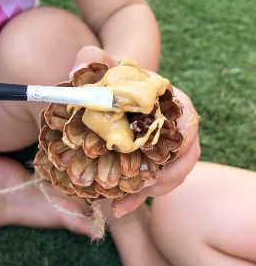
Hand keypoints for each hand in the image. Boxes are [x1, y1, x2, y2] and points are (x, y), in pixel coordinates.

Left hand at [71, 45, 199, 217]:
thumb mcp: (103, 65)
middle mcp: (174, 125)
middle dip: (165, 176)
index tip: (159, 160)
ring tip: (122, 204)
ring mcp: (166, 144)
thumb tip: (77, 70)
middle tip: (138, 190)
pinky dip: (139, 195)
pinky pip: (156, 180)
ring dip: (149, 191)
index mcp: (170, 101)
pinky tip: (118, 206)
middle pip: (185, 155)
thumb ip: (91, 59)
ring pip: (172, 173)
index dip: (180, 143)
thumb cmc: (113, 78)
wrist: (116, 87)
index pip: (188, 122)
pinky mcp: (154, 158)